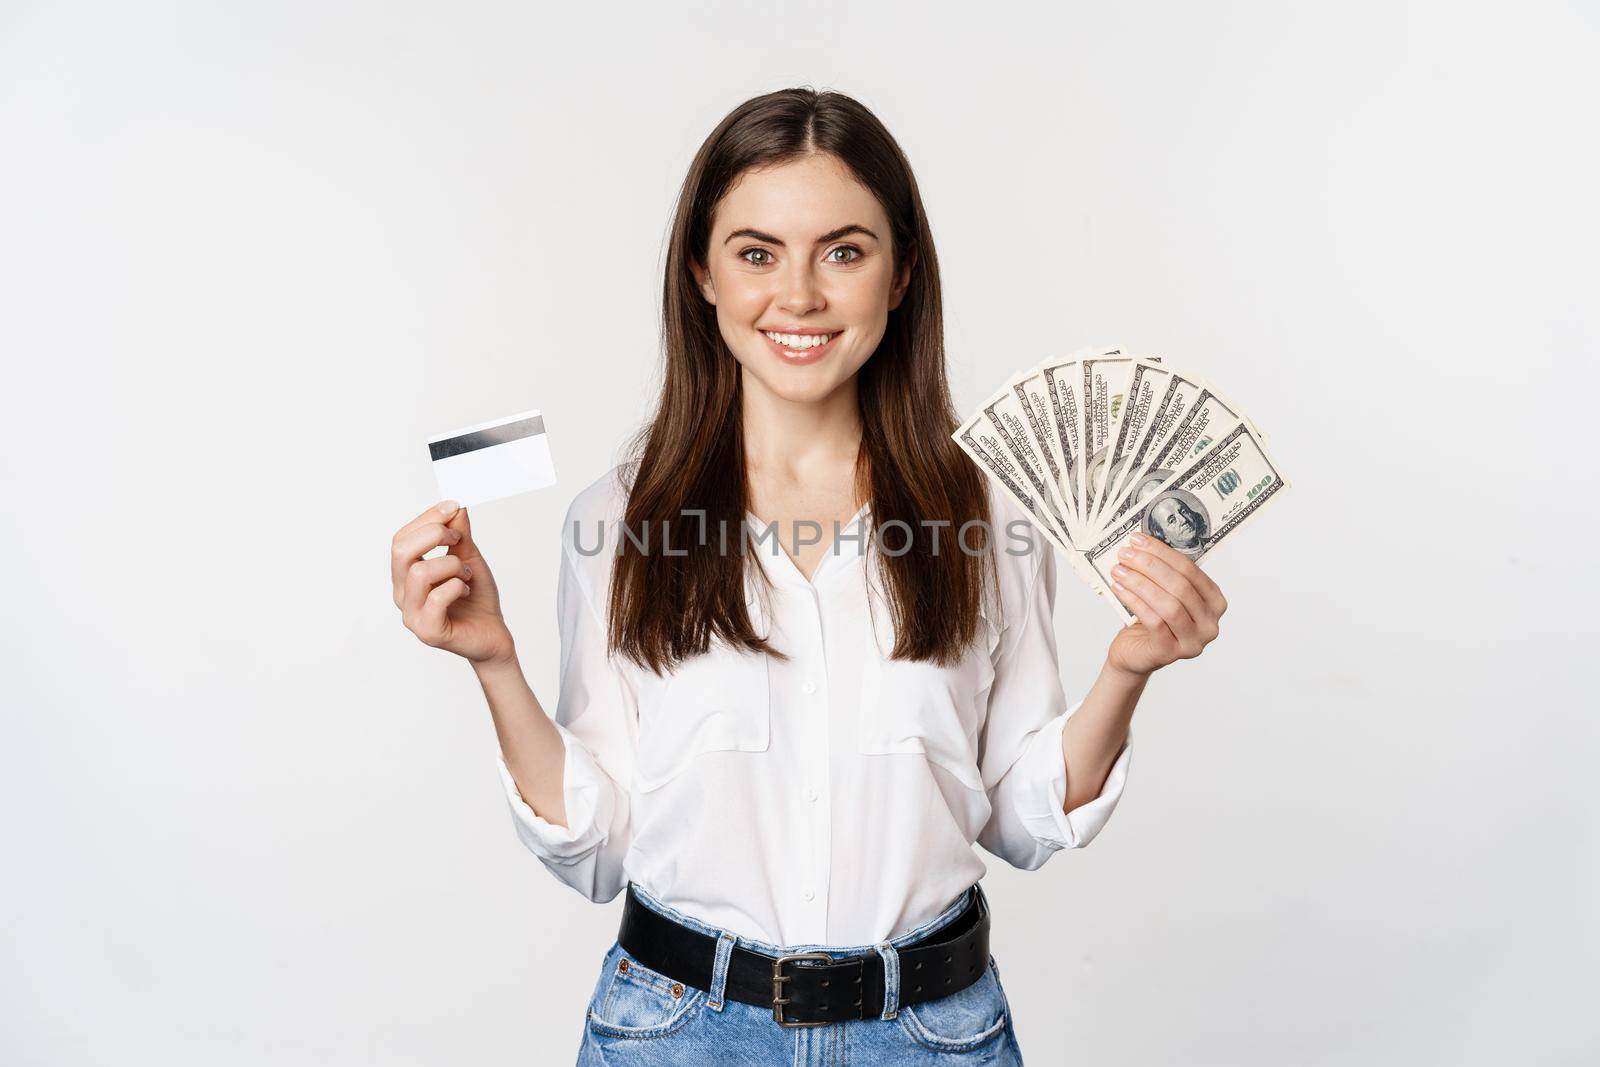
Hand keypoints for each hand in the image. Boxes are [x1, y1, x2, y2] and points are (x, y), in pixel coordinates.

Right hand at [390, 500, 515, 664]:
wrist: (493, 635)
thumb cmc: (477, 599)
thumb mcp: (469, 559)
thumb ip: (459, 535)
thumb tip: (455, 507)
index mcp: (406, 575)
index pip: (402, 538)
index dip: (427, 518)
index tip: (453, 507)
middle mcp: (402, 594)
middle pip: (401, 550)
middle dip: (433, 534)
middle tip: (458, 538)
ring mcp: (412, 614)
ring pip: (419, 572)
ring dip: (451, 565)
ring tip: (467, 574)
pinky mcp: (428, 631)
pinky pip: (436, 597)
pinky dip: (457, 587)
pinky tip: (466, 591)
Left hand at [1105, 533, 1227, 678]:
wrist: (1134, 653)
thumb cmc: (1149, 619)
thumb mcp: (1162, 593)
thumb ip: (1162, 573)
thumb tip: (1142, 542)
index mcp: (1214, 602)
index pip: (1191, 571)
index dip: (1163, 553)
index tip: (1138, 540)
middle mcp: (1210, 624)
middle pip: (1181, 587)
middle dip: (1150, 565)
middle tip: (1126, 553)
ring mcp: (1193, 642)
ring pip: (1169, 605)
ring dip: (1140, 583)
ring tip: (1118, 570)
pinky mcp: (1171, 653)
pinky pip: (1154, 622)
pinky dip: (1135, 601)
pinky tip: (1119, 588)